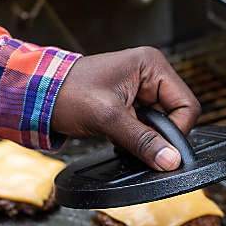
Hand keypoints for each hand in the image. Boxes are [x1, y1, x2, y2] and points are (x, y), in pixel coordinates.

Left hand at [52, 46, 200, 170]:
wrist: (38, 96)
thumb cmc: (67, 93)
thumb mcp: (108, 118)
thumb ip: (142, 140)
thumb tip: (170, 160)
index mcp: (151, 65)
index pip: (186, 105)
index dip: (176, 131)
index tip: (161, 150)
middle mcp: (150, 75)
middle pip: (176, 116)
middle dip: (157, 134)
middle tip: (133, 140)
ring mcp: (140, 90)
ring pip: (160, 125)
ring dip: (144, 137)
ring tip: (120, 134)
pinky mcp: (130, 104)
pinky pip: (146, 127)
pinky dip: (135, 138)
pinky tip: (118, 136)